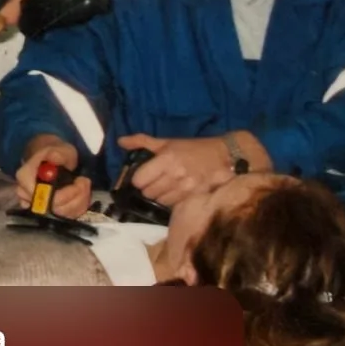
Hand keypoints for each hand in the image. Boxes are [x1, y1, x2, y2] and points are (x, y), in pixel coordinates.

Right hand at [15, 134, 91, 218]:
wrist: (51, 162)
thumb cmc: (54, 154)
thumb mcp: (57, 149)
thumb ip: (57, 153)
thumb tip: (55, 158)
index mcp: (25, 178)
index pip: (44, 197)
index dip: (64, 194)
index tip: (79, 181)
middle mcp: (27, 196)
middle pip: (55, 208)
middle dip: (76, 197)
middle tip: (85, 182)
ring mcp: (37, 207)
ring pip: (63, 214)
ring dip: (80, 201)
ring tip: (84, 185)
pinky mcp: (48, 213)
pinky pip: (66, 216)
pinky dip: (78, 206)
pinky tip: (81, 195)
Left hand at [117, 133, 233, 207]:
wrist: (224, 156)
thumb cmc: (192, 147)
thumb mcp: (167, 141)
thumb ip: (141, 141)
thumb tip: (120, 141)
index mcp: (165, 159)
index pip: (139, 179)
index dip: (138, 178)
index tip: (144, 175)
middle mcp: (174, 175)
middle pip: (148, 192)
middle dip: (147, 188)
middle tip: (154, 181)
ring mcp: (185, 188)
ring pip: (159, 201)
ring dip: (159, 195)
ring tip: (165, 187)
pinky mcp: (194, 196)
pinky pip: (173, 204)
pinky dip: (170, 200)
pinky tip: (175, 192)